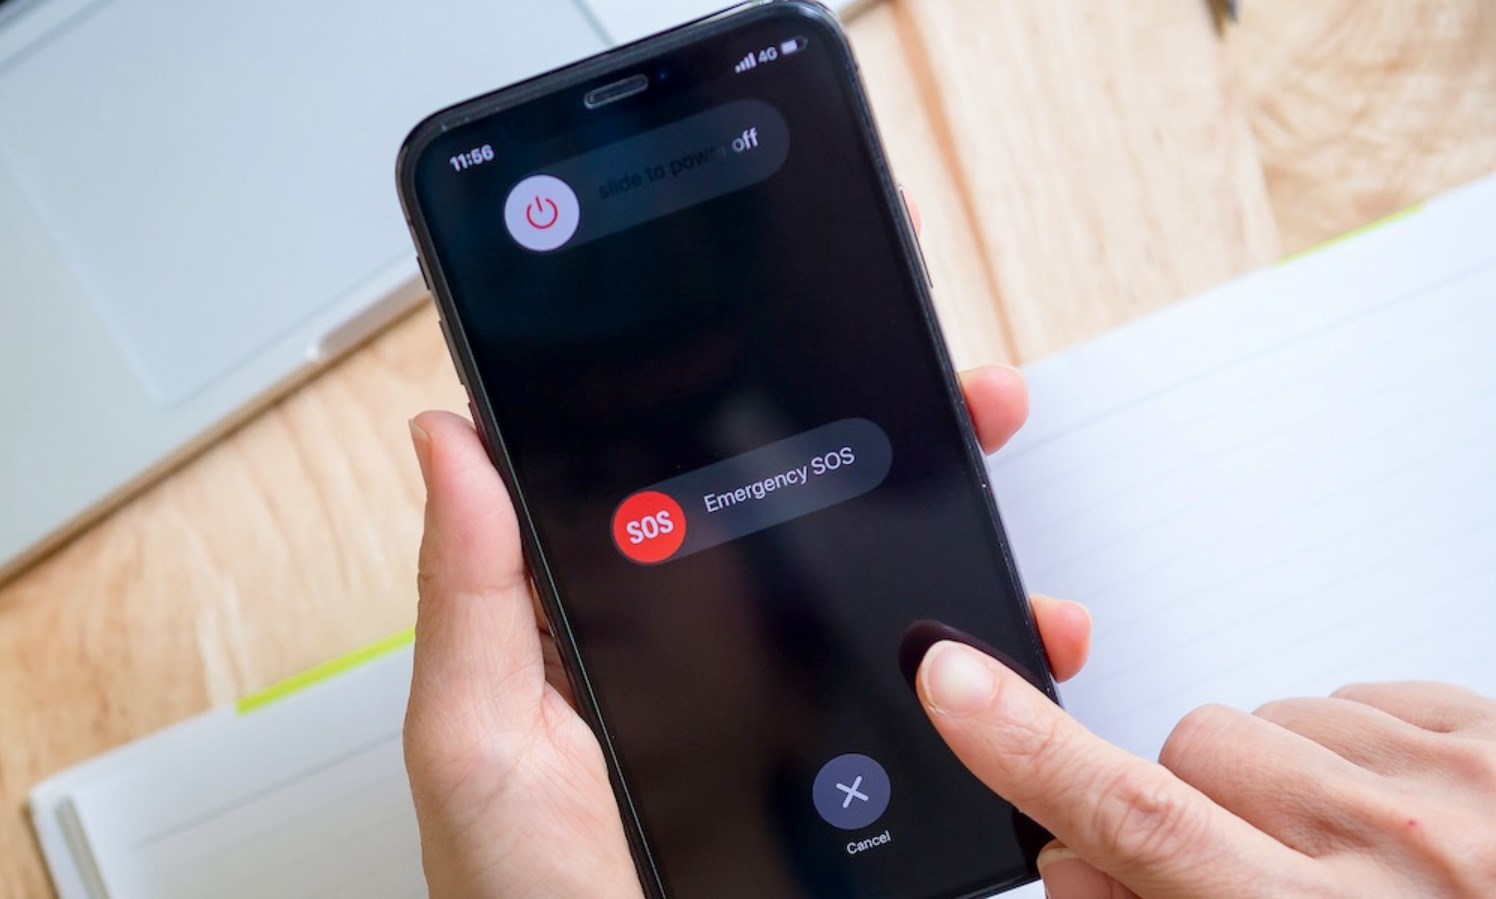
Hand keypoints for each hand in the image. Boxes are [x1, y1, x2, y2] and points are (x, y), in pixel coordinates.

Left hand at [402, 363, 1090, 898]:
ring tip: (984, 458)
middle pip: (791, 507)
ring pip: (869, 583)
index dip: (726, 385)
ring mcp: (769, 699)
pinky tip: (1010, 623)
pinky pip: (916, 688)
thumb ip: (470, 594)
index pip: (664, 470)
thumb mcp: (475, 740)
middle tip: (939, 383)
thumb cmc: (522, 898)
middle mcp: (691, 643)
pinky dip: (979, 650)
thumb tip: (449, 440)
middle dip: (876, 428)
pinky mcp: (831, 765)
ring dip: (941, 517)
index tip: (789, 320)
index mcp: (600, 615)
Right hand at [918, 642, 1495, 896]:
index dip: (1027, 744)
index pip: (1134, 817)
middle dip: (1194, 803)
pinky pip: (1365, 696)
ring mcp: (1462, 780)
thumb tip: (1079, 860)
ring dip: (1286, 781)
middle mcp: (1400, 847)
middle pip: (1193, 750)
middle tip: (1252, 869)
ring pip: (1275, 719)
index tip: (952, 680)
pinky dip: (1359, 750)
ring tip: (1357, 861)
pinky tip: (1405, 818)